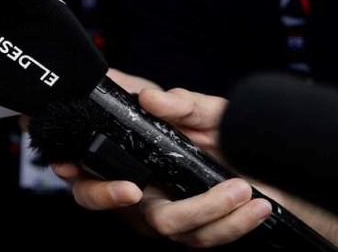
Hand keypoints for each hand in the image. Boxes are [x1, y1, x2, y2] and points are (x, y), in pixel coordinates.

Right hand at [51, 83, 272, 246]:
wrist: (272, 166)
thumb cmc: (227, 135)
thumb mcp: (205, 111)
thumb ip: (180, 103)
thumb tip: (151, 99)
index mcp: (129, 155)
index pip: (81, 165)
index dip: (66, 165)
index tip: (67, 165)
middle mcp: (138, 186)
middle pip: (100, 200)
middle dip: (108, 197)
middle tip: (131, 189)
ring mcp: (165, 212)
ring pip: (166, 225)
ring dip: (205, 210)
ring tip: (240, 188)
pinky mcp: (197, 231)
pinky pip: (205, 237)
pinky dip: (233, 223)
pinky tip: (256, 206)